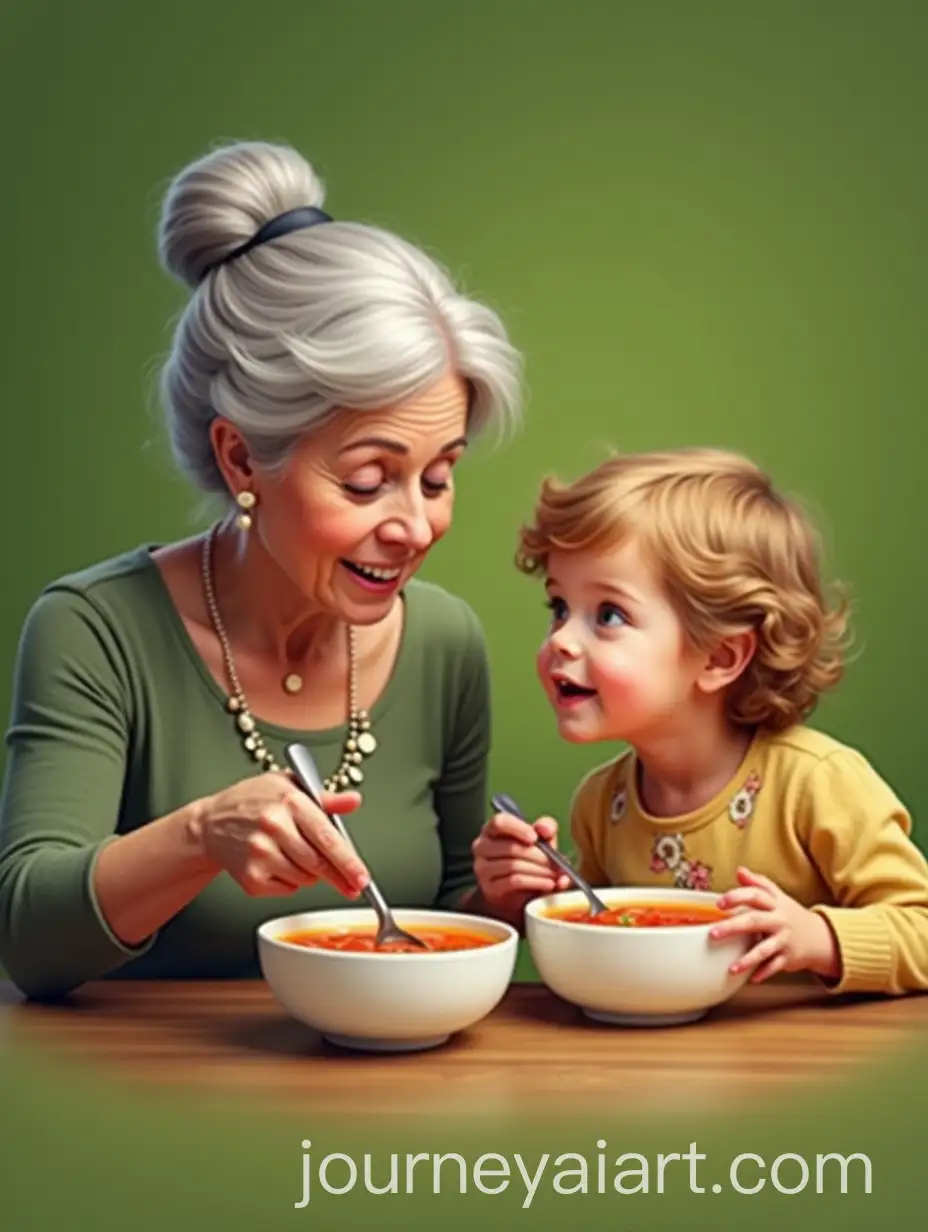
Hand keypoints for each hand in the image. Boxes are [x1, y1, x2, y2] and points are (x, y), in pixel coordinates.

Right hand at [195, 772, 369, 897]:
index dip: (348, 860)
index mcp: (289, 801)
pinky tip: (280, 864)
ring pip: (305, 878)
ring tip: (298, 855)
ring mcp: (260, 853)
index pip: (327, 836)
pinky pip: (287, 889)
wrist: (210, 823)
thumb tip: (353, 801)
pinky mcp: (250, 877)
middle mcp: (274, 827)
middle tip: (352, 884)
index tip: (362, 877)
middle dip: (339, 876)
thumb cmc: (252, 801)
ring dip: (312, 874)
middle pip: (319, 863)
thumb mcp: (288, 786)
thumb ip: (324, 798)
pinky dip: (292, 882)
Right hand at [471, 808, 571, 911]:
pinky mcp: (489, 888)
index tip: (536, 838)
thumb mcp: (540, 839)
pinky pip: (513, 882)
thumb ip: (546, 828)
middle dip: (538, 856)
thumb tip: (545, 830)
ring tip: (555, 874)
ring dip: (539, 870)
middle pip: (510, 848)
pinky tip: (549, 884)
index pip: (499, 822)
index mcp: (492, 829)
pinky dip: (535, 882)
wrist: (519, 890)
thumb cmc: (529, 857)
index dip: (518, 828)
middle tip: (556, 862)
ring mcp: (482, 868)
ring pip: (512, 865)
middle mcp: (482, 846)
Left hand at [711, 867, 840, 982]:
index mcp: (774, 903)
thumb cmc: (789, 914)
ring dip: (748, 959)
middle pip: (755, 921)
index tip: (720, 904)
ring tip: (732, 967)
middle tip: (713, 933)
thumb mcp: (776, 896)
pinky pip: (775, 966)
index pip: (756, 895)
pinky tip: (751, 978)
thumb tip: (740, 871)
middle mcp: (779, 920)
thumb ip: (757, 883)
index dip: (737, 897)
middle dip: (733, 927)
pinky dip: (764, 973)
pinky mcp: (789, 957)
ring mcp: (784, 939)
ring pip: (765, 949)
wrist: (819, 936)